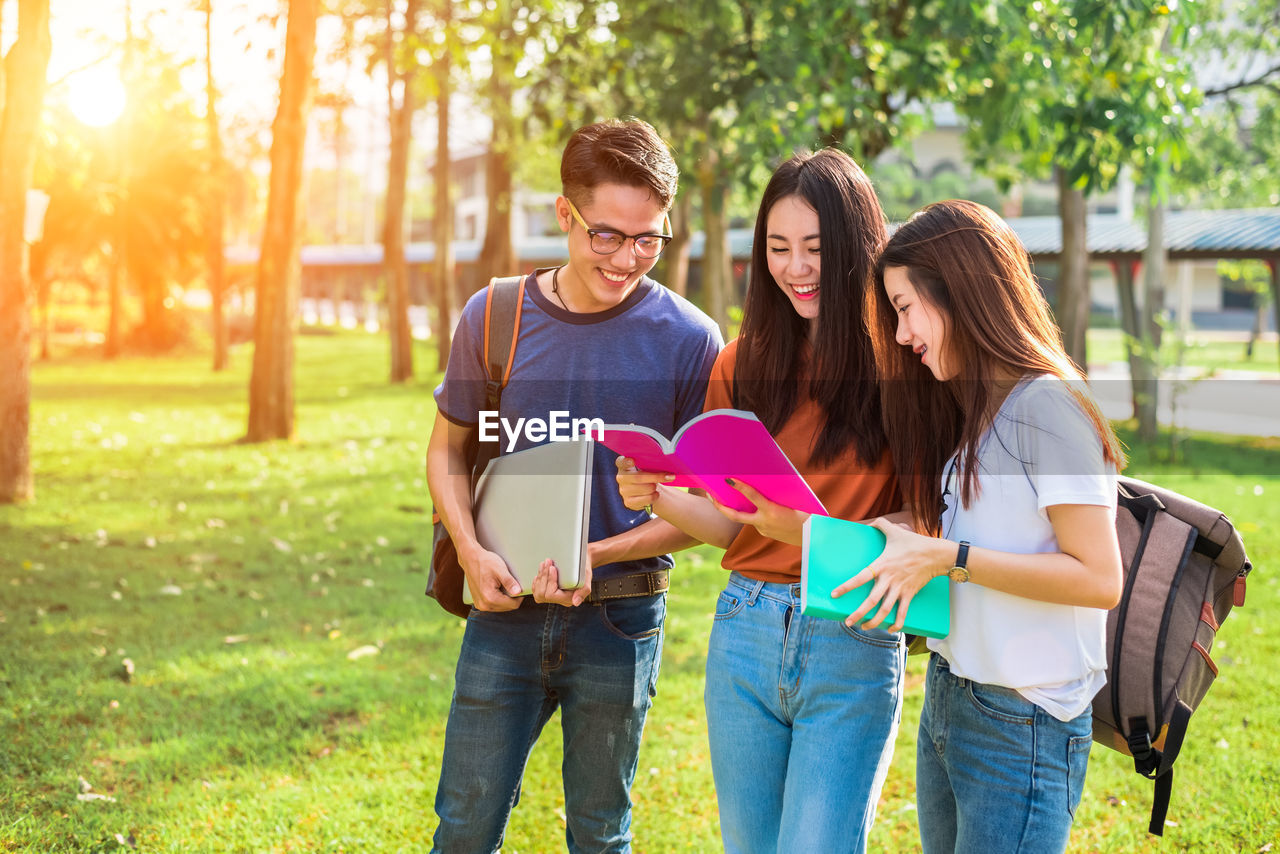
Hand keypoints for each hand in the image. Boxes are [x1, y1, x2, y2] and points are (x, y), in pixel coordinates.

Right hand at [459, 544, 523, 611]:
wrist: (470, 559)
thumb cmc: (485, 562)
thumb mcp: (500, 570)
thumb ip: (509, 582)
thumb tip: (518, 592)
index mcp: (490, 598)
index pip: (513, 605)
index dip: (520, 596)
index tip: (520, 587)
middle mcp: (484, 605)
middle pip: (508, 607)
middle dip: (512, 598)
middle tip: (512, 584)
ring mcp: (480, 605)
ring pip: (501, 607)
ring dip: (505, 599)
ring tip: (503, 585)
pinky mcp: (478, 603)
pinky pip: (494, 606)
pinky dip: (498, 599)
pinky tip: (497, 588)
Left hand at [532, 557, 592, 606]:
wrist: (581, 561)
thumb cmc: (584, 567)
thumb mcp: (587, 576)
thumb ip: (584, 590)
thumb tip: (575, 602)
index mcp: (569, 599)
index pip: (552, 595)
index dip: (550, 581)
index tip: (553, 568)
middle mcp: (560, 600)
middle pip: (542, 594)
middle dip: (543, 577)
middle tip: (547, 562)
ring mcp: (553, 597)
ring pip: (538, 593)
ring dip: (540, 577)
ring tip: (544, 563)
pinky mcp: (548, 591)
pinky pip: (536, 591)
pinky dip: (536, 581)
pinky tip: (540, 572)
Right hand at [615, 456, 674, 511]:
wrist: (646, 490)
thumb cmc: (647, 475)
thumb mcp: (646, 467)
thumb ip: (650, 464)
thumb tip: (664, 464)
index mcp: (624, 466)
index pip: (621, 462)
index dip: (626, 462)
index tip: (632, 460)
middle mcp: (621, 478)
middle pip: (638, 477)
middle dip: (656, 477)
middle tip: (670, 477)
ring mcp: (623, 491)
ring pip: (645, 488)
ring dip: (655, 487)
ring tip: (657, 486)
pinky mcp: (629, 502)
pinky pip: (646, 499)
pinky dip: (654, 496)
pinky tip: (656, 494)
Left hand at [709, 477, 807, 545]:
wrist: (813, 536)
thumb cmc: (806, 513)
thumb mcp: (792, 500)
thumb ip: (775, 493)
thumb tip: (761, 481)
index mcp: (772, 511)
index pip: (752, 496)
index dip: (740, 487)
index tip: (728, 479)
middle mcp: (764, 523)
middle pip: (735, 516)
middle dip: (720, 506)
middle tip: (709, 494)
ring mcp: (763, 529)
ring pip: (744, 518)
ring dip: (735, 508)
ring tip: (725, 496)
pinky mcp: (764, 533)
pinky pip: (753, 521)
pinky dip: (750, 513)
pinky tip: (746, 504)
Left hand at [833, 518, 948, 631]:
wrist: (936, 555)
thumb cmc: (914, 542)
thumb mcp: (895, 530)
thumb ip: (880, 524)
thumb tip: (868, 522)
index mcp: (882, 565)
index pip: (860, 577)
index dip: (847, 587)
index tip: (834, 594)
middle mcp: (889, 579)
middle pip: (871, 600)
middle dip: (858, 613)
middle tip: (847, 622)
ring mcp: (900, 589)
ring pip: (885, 610)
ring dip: (874, 622)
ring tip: (863, 628)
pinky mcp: (909, 594)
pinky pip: (903, 613)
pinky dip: (897, 623)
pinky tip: (889, 630)